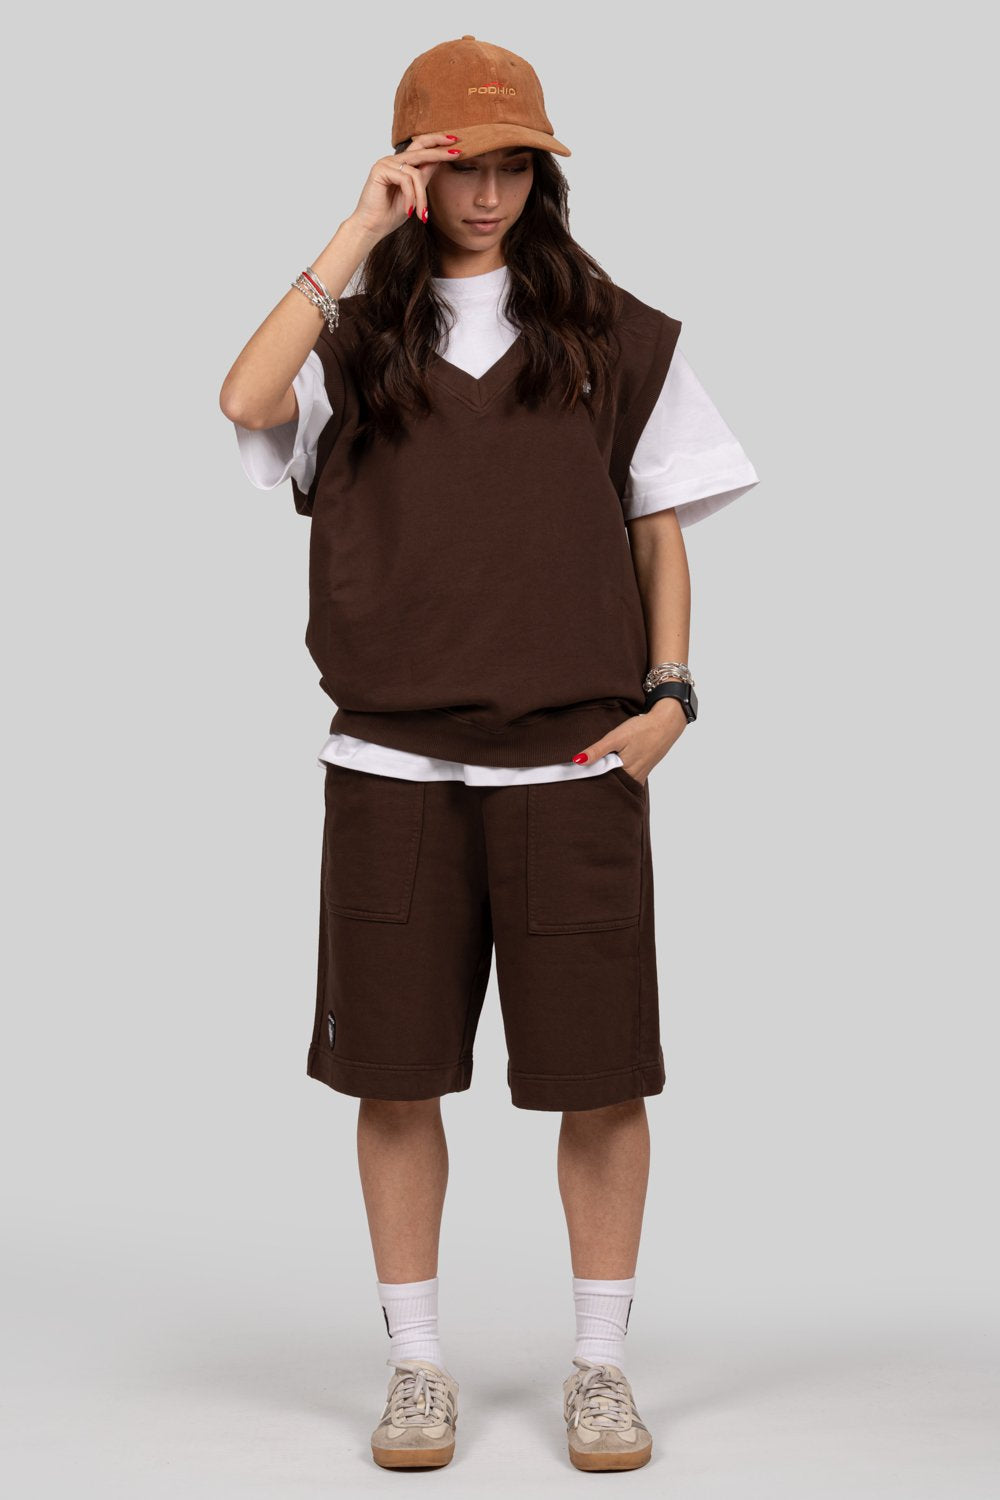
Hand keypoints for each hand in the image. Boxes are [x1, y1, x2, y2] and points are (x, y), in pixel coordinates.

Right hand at [348, 131, 463, 240]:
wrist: (372, 227)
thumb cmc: (390, 214)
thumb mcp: (414, 194)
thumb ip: (423, 177)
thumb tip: (439, 161)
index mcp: (401, 164)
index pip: (421, 147)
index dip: (437, 142)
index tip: (455, 142)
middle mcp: (393, 160)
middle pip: (421, 149)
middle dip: (440, 151)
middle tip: (456, 152)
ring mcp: (386, 163)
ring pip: (415, 173)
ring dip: (422, 196)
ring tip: (421, 213)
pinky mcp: (380, 170)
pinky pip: (405, 180)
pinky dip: (411, 197)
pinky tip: (409, 210)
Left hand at [571, 698, 687, 784]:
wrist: (666, 724)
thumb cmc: (642, 729)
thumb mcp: (616, 737)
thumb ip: (597, 750)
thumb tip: (578, 761)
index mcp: (625, 772)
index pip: (600, 782)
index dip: (587, 781)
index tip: (572, 778)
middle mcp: (633, 778)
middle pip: (610, 786)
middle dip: (596, 783)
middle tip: (581, 779)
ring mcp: (639, 776)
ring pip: (618, 784)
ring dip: (607, 780)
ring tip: (593, 776)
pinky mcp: (642, 772)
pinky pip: (627, 779)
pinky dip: (618, 777)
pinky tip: (611, 771)